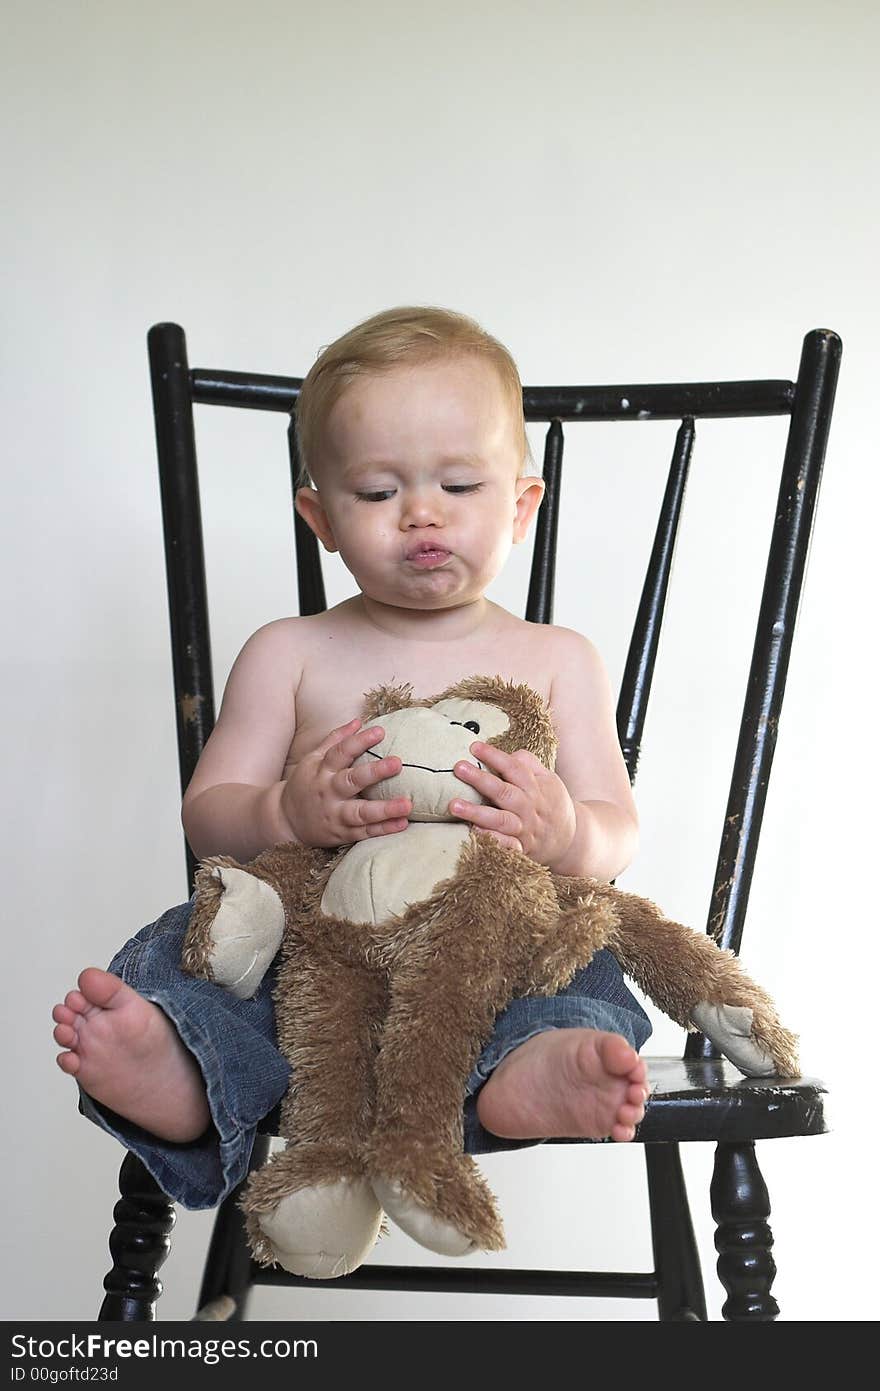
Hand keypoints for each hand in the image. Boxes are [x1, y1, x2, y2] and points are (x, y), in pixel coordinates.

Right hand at [280, 718, 411, 846]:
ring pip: (360, 812)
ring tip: (407, 804)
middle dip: (374, 772)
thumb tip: (358, 721)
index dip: (360, 741)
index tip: (380, 731)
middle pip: (351, 781)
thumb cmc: (306, 784)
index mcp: (322, 771)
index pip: (341, 752)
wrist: (285, 820)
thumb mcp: (313, 759)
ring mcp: (335, 815)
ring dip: (384, 809)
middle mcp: (328, 792)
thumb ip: (335, 740)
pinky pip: (364, 832)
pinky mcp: (342, 834)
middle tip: (397, 763)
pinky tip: (402, 823)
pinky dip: (383, 829)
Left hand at [449, 741, 576, 865]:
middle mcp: (529, 808)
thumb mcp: (549, 780)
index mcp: (536, 788)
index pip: (514, 768)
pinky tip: (474, 832)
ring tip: (454, 805)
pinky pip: (506, 846)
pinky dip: (491, 840)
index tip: (474, 747)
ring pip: (501, 820)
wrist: (573, 841)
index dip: (495, 757)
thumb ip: (529, 765)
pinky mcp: (521, 850)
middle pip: (504, 792)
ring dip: (477, 813)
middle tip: (459, 768)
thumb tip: (509, 752)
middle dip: (480, 780)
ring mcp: (525, 830)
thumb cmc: (552, 805)